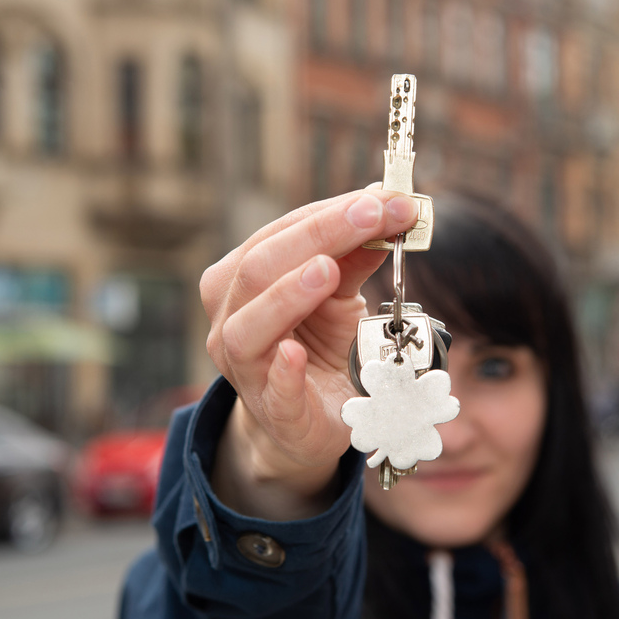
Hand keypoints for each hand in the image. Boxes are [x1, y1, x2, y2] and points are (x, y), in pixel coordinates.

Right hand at [201, 187, 417, 517]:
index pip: (279, 233)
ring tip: (326, 269)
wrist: (309, 420)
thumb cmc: (320, 347)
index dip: (331, 212)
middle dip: (319, 236)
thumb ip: (356, 257)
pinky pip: (271, 390)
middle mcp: (231, 318)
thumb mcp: (340, 296)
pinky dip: (282, 371)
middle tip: (371, 216)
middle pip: (259, 267)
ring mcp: (245, 369)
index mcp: (241, 280)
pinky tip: (295, 353)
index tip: (384, 198)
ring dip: (287, 294)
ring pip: (248, 326)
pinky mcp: (273, 411)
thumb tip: (387, 208)